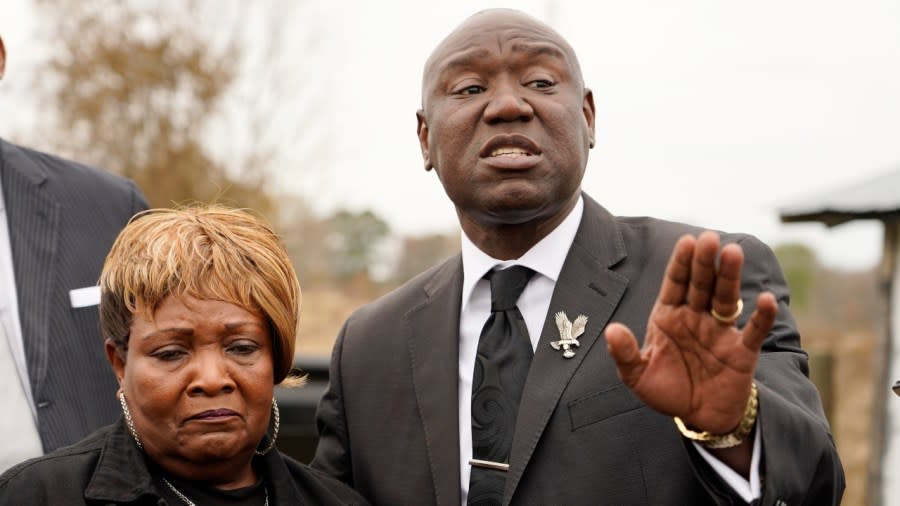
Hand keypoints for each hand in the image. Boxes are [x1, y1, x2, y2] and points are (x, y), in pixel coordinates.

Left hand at [605, 231, 776, 433]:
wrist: (698, 417)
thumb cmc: (666, 391)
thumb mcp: (637, 376)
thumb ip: (625, 353)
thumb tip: (612, 331)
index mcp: (669, 316)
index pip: (675, 284)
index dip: (681, 263)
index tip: (687, 242)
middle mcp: (696, 317)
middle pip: (701, 284)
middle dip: (704, 262)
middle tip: (710, 238)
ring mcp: (720, 331)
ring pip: (726, 298)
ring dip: (729, 277)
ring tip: (733, 253)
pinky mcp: (742, 351)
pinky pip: (754, 331)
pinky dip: (761, 317)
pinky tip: (766, 300)